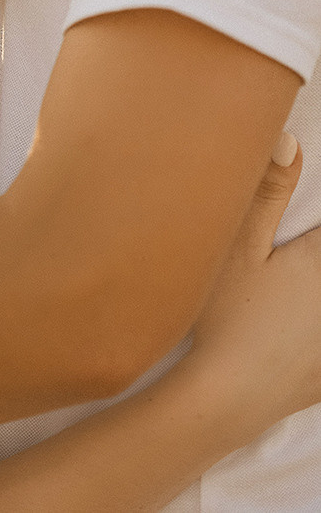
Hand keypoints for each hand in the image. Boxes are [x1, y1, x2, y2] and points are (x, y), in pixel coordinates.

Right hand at [191, 133, 320, 430]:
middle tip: (301, 259)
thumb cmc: (225, 316)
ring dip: (315, 290)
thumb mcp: (237, 248)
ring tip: (298, 287)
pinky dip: (316, 332)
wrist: (226, 397)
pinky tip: (303, 333)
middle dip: (315, 248)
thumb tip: (290, 140)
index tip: (307, 233)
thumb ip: (267, 194)